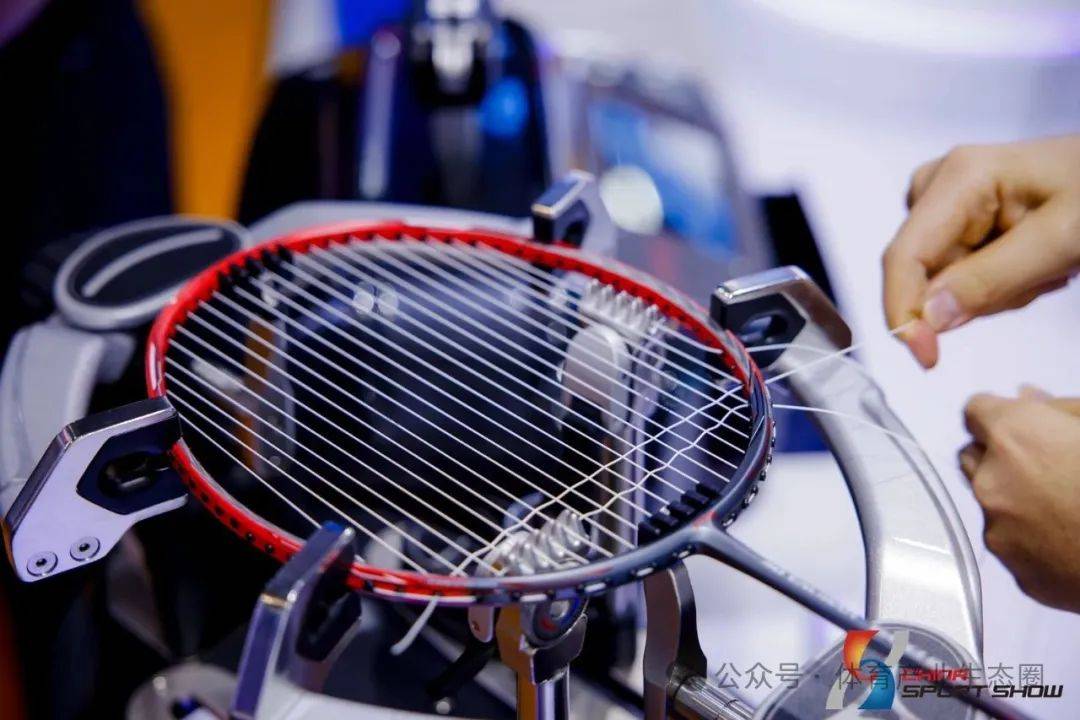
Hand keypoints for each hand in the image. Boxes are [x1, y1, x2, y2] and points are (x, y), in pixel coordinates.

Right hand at [883, 135, 1079, 367]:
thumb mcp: (1061, 240)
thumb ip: (991, 280)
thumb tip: (927, 318)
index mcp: (959, 177)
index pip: (904, 257)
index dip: (904, 312)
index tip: (927, 358)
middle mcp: (937, 185)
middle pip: (924, 273)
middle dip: (975, 295)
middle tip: (1040, 278)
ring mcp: (943, 203)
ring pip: (941, 281)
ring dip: (993, 291)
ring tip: (1044, 266)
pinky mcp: (954, 220)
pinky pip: (957, 275)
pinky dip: (996, 283)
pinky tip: (1032, 262)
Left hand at [959, 388, 1079, 611]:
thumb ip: (1059, 409)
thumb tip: (1028, 398)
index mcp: (1014, 437)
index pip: (977, 411)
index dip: (1000, 415)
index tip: (1021, 424)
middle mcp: (992, 481)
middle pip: (973, 456)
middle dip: (998, 456)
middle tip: (1045, 464)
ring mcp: (998, 529)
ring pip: (991, 503)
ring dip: (1015, 498)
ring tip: (1066, 506)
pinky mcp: (1014, 570)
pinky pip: (1011, 542)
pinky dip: (1030, 537)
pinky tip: (1069, 538)